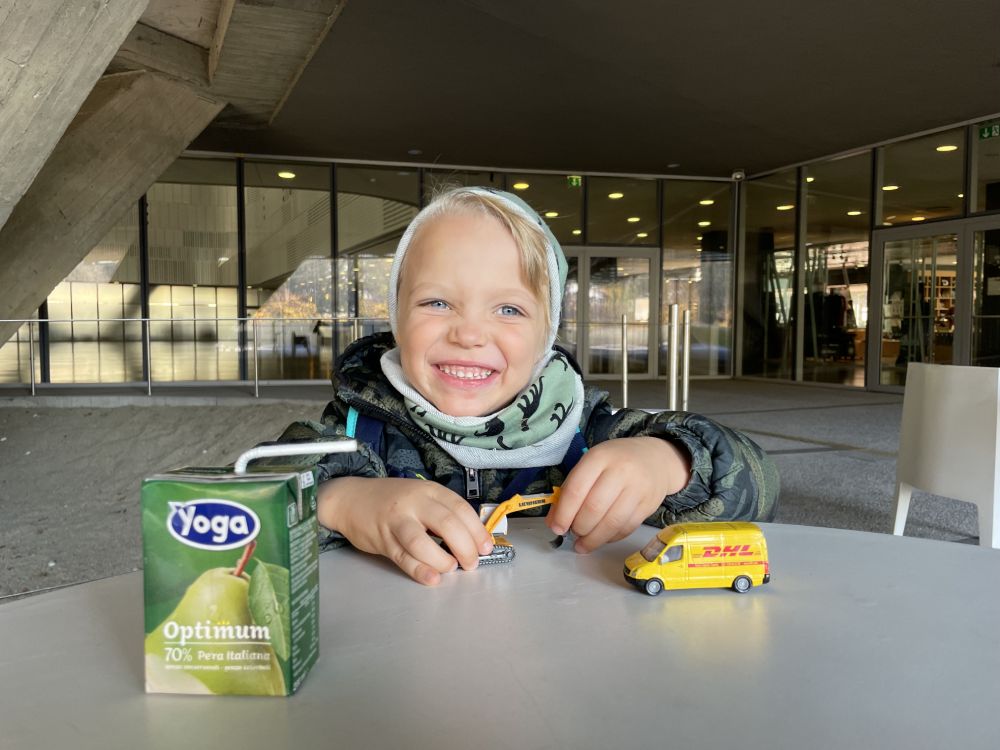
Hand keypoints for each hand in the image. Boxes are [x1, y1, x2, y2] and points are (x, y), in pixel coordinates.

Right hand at [317, 477, 493, 585]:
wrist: (351, 498)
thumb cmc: (393, 500)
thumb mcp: (421, 496)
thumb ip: (443, 513)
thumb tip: (472, 539)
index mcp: (429, 490)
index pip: (460, 508)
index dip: (477, 530)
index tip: (486, 547)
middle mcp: (414, 502)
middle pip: (447, 524)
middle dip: (465, 547)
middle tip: (472, 563)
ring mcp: (396, 521)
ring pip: (422, 542)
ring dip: (442, 559)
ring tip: (452, 568)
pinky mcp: (382, 539)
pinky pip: (403, 558)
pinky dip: (420, 570)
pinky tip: (433, 578)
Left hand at [546, 437, 689, 553]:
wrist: (654, 459)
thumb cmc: (614, 462)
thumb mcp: (590, 466)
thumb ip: (570, 491)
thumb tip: (553, 522)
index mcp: (599, 457)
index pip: (576, 489)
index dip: (564, 513)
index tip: (557, 528)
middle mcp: (621, 470)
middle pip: (594, 508)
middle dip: (579, 527)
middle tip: (573, 533)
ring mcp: (638, 488)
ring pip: (612, 522)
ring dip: (594, 539)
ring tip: (583, 544)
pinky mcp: (649, 505)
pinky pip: (626, 528)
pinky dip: (610, 538)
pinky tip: (602, 538)